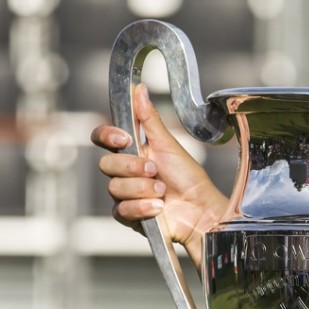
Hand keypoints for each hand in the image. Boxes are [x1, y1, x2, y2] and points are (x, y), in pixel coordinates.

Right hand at [90, 83, 228, 268]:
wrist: (202, 210)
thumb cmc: (188, 178)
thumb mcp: (169, 145)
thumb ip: (149, 119)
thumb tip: (138, 88)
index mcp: (132, 152)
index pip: (103, 139)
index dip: (106, 135)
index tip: (124, 138)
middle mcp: (125, 173)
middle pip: (106, 163)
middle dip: (132, 166)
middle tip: (154, 170)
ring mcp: (125, 195)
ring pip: (114, 187)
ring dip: (142, 188)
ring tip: (163, 191)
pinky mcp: (129, 216)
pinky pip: (121, 210)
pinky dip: (142, 207)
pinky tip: (159, 207)